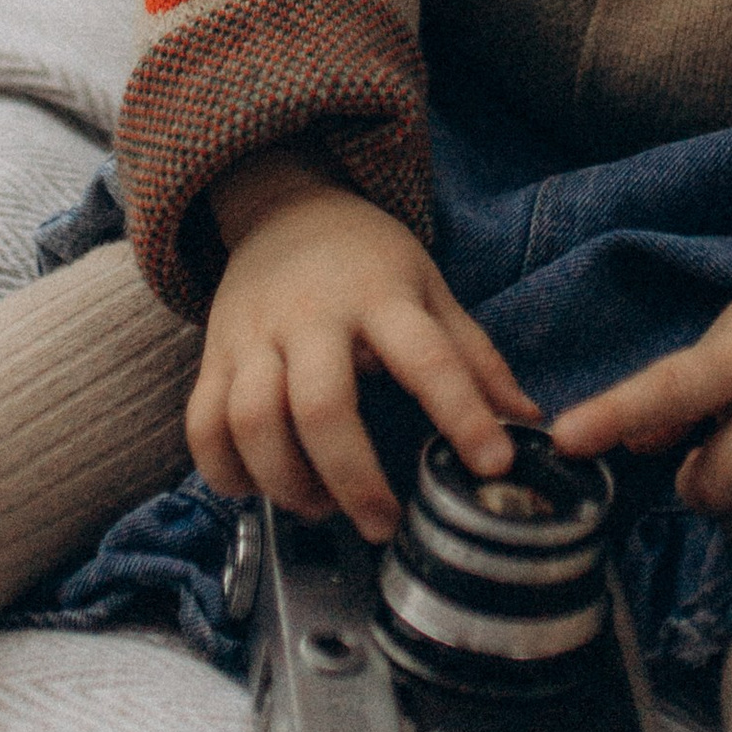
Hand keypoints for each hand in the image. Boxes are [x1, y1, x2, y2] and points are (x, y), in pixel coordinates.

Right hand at [189, 151, 538, 540]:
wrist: (284, 208)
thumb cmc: (368, 259)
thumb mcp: (430, 288)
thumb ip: (473, 356)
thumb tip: (528, 420)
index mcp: (380, 295)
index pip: (428, 358)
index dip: (463, 414)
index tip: (494, 465)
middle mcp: (311, 315)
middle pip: (323, 406)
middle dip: (354, 479)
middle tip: (384, 524)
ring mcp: (254, 335)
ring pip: (253, 422)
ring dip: (288, 483)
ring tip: (322, 508)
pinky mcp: (213, 354)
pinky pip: (203, 425)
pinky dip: (225, 472)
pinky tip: (262, 488)